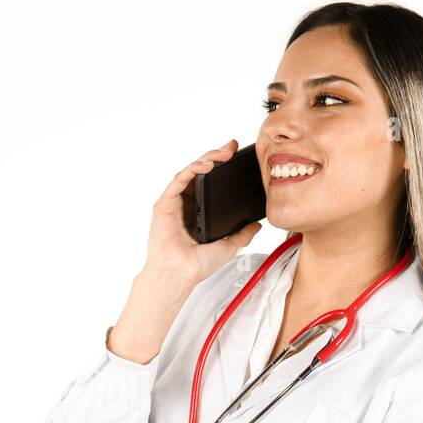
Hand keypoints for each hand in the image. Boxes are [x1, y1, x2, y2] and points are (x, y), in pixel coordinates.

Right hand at [144, 138, 263, 287]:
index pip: (211, 184)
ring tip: (224, 154)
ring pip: (190, 173)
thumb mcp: (229, 246)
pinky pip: (179, 180)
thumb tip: (257, 225)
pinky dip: (193, 169)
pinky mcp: (165, 204)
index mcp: (198, 214)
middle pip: (200, 173)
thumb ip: (242, 234)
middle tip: (232, 148)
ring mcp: (174, 204)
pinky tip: (207, 165)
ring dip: (207, 159)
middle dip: (216, 157)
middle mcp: (185, 206)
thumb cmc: (197, 266)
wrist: (180, 274)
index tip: (237, 158)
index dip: (223, 169)